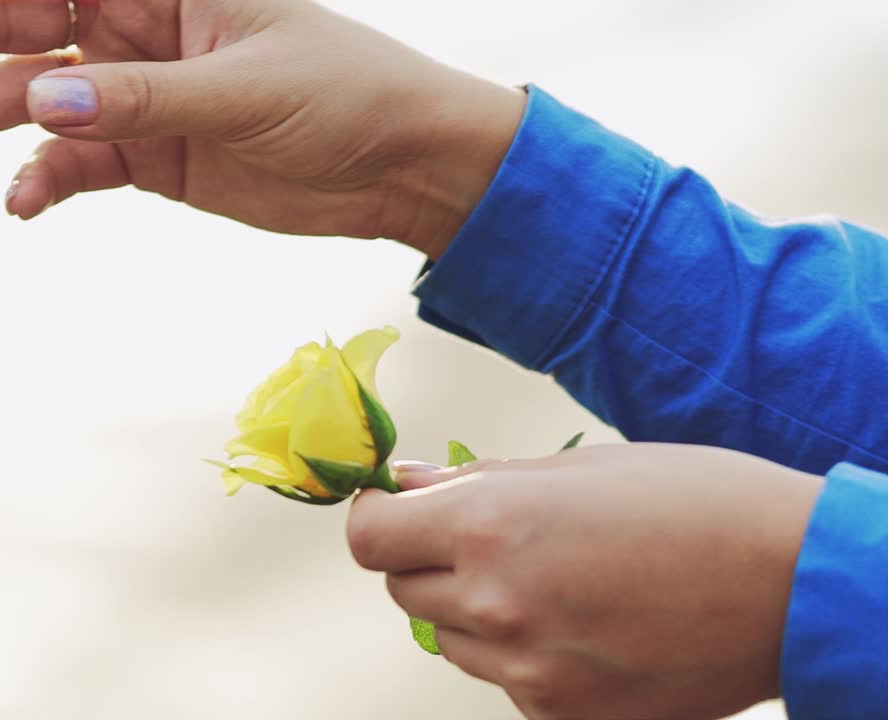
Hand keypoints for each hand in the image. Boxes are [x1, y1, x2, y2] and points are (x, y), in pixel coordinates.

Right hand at [0, 0, 524, 257]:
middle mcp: (139, 30)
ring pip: (34, 102)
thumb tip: (42, 101)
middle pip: (18, 31)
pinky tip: (17, 203)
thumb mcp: (247, 90)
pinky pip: (74, 163)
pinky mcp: (151, 155)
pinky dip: (41, 181)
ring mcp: (140, 94)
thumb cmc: (347, 95)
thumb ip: (145, 98)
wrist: (401, 167)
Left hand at [349, 444, 822, 719]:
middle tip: (493, 541)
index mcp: (490, 525)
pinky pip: (508, 683)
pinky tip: (588, 629)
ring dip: (478, 613)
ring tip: (558, 585)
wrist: (793, 583)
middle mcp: (495, 603)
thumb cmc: (697, 505)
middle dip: (431, 562)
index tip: (394, 511)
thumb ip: (476, 481)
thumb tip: (406, 483)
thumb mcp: (577, 467)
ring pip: (455, 641)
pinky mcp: (563, 717)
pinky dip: (527, 658)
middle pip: (404, 591)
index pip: (369, 539)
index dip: (377, 520)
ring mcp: (528, 671)